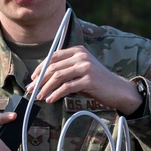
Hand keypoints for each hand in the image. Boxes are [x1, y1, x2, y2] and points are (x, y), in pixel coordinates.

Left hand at [27, 45, 142, 114]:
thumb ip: (65, 71)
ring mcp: (85, 67)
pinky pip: (66, 87)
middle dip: (40, 80)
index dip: (41, 67)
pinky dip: (56, 94)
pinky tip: (50, 99)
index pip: (53, 56)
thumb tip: (41, 80)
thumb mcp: (80, 71)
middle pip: (53, 67)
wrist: (118, 90)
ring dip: (45, 88)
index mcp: (78, 51)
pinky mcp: (88, 80)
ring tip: (39, 96)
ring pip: (58, 76)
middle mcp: (81, 56)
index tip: (33, 78)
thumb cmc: (97, 83)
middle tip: (31, 90)